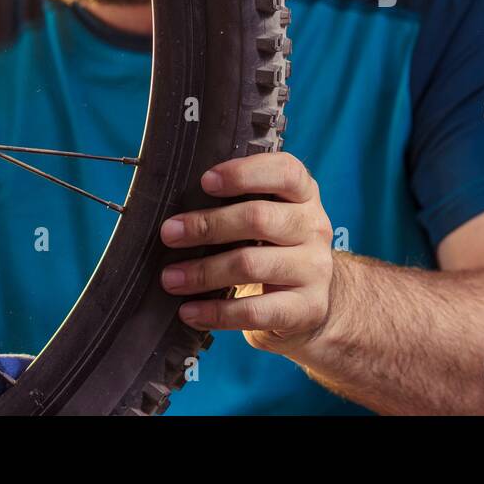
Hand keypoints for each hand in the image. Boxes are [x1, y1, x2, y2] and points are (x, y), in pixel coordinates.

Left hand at [158, 152, 335, 355]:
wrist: (311, 302)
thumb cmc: (274, 249)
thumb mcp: (269, 218)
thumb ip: (238, 205)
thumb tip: (178, 215)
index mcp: (304, 195)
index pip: (285, 172)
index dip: (244, 173)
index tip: (205, 181)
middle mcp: (314, 227)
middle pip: (259, 218)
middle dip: (207, 226)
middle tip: (169, 234)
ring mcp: (315, 269)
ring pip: (251, 264)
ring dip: (203, 272)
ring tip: (170, 278)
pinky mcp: (306, 308)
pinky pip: (255, 310)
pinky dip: (216, 312)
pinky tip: (189, 312)